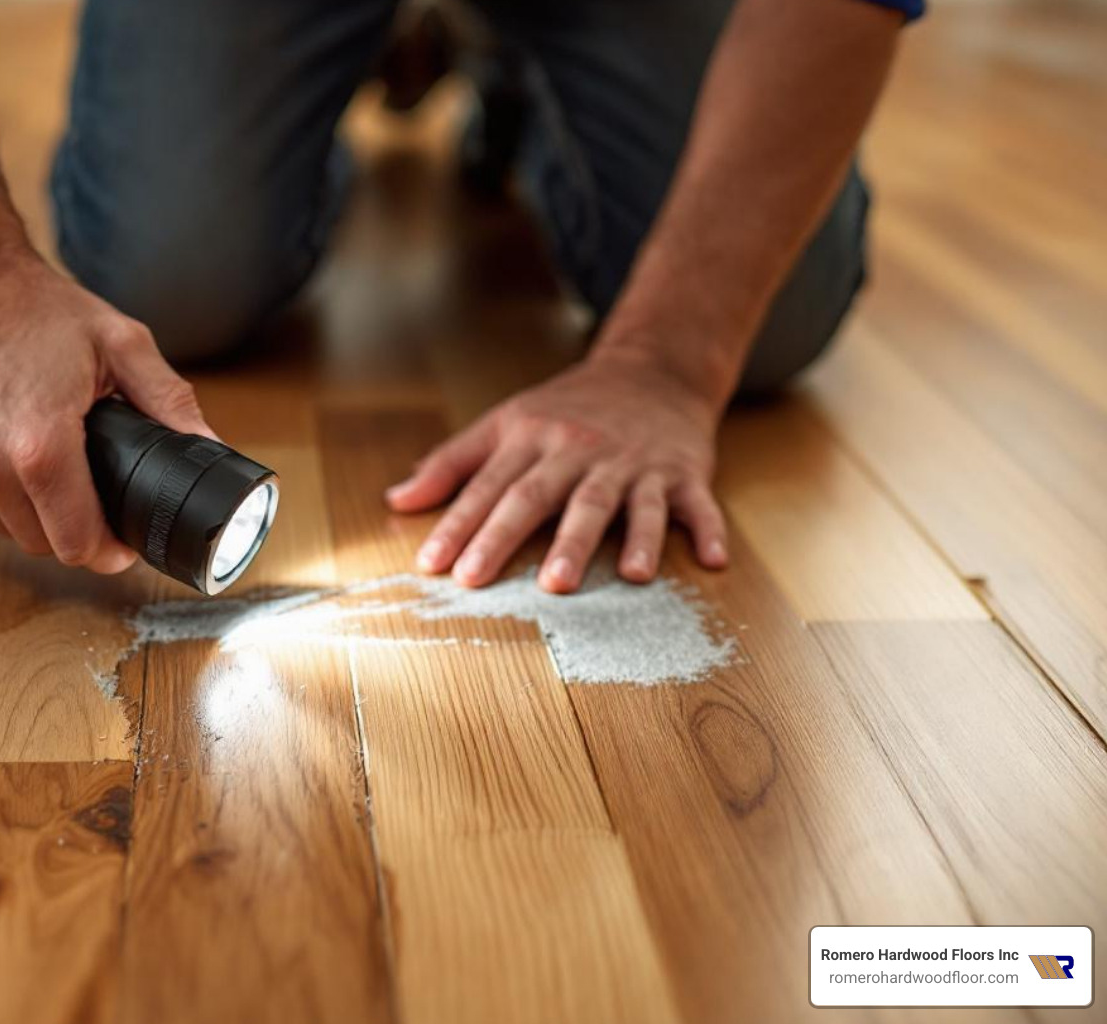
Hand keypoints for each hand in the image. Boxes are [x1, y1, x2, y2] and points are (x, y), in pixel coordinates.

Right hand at [0, 253, 214, 569]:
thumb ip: (169, 400)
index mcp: (40, 446)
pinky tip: (14, 458)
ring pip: (7, 531)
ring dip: (35, 517)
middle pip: (45, 545)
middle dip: (77, 532)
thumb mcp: (121, 344)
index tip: (124, 539)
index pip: (79, 544)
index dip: (109, 550)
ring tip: (56, 472)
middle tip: (97, 498)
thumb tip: (211, 445)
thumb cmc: (36, 307)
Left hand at [385, 347, 729, 591]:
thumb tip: (396, 500)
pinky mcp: (684, 473)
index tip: (433, 565)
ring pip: (616, 503)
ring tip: (584, 580)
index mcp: (534, 438)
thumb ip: (451, 464)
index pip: (489, 486)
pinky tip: (709, 561)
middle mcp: (581, 450)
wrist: (654, 370)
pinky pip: (696, 504)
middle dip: (509, 538)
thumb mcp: (505, 423)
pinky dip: (705, 531)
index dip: (459, 525)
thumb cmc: (568, 408)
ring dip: (603, 542)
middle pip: (542, 496)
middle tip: (482, 578)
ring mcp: (634, 463)